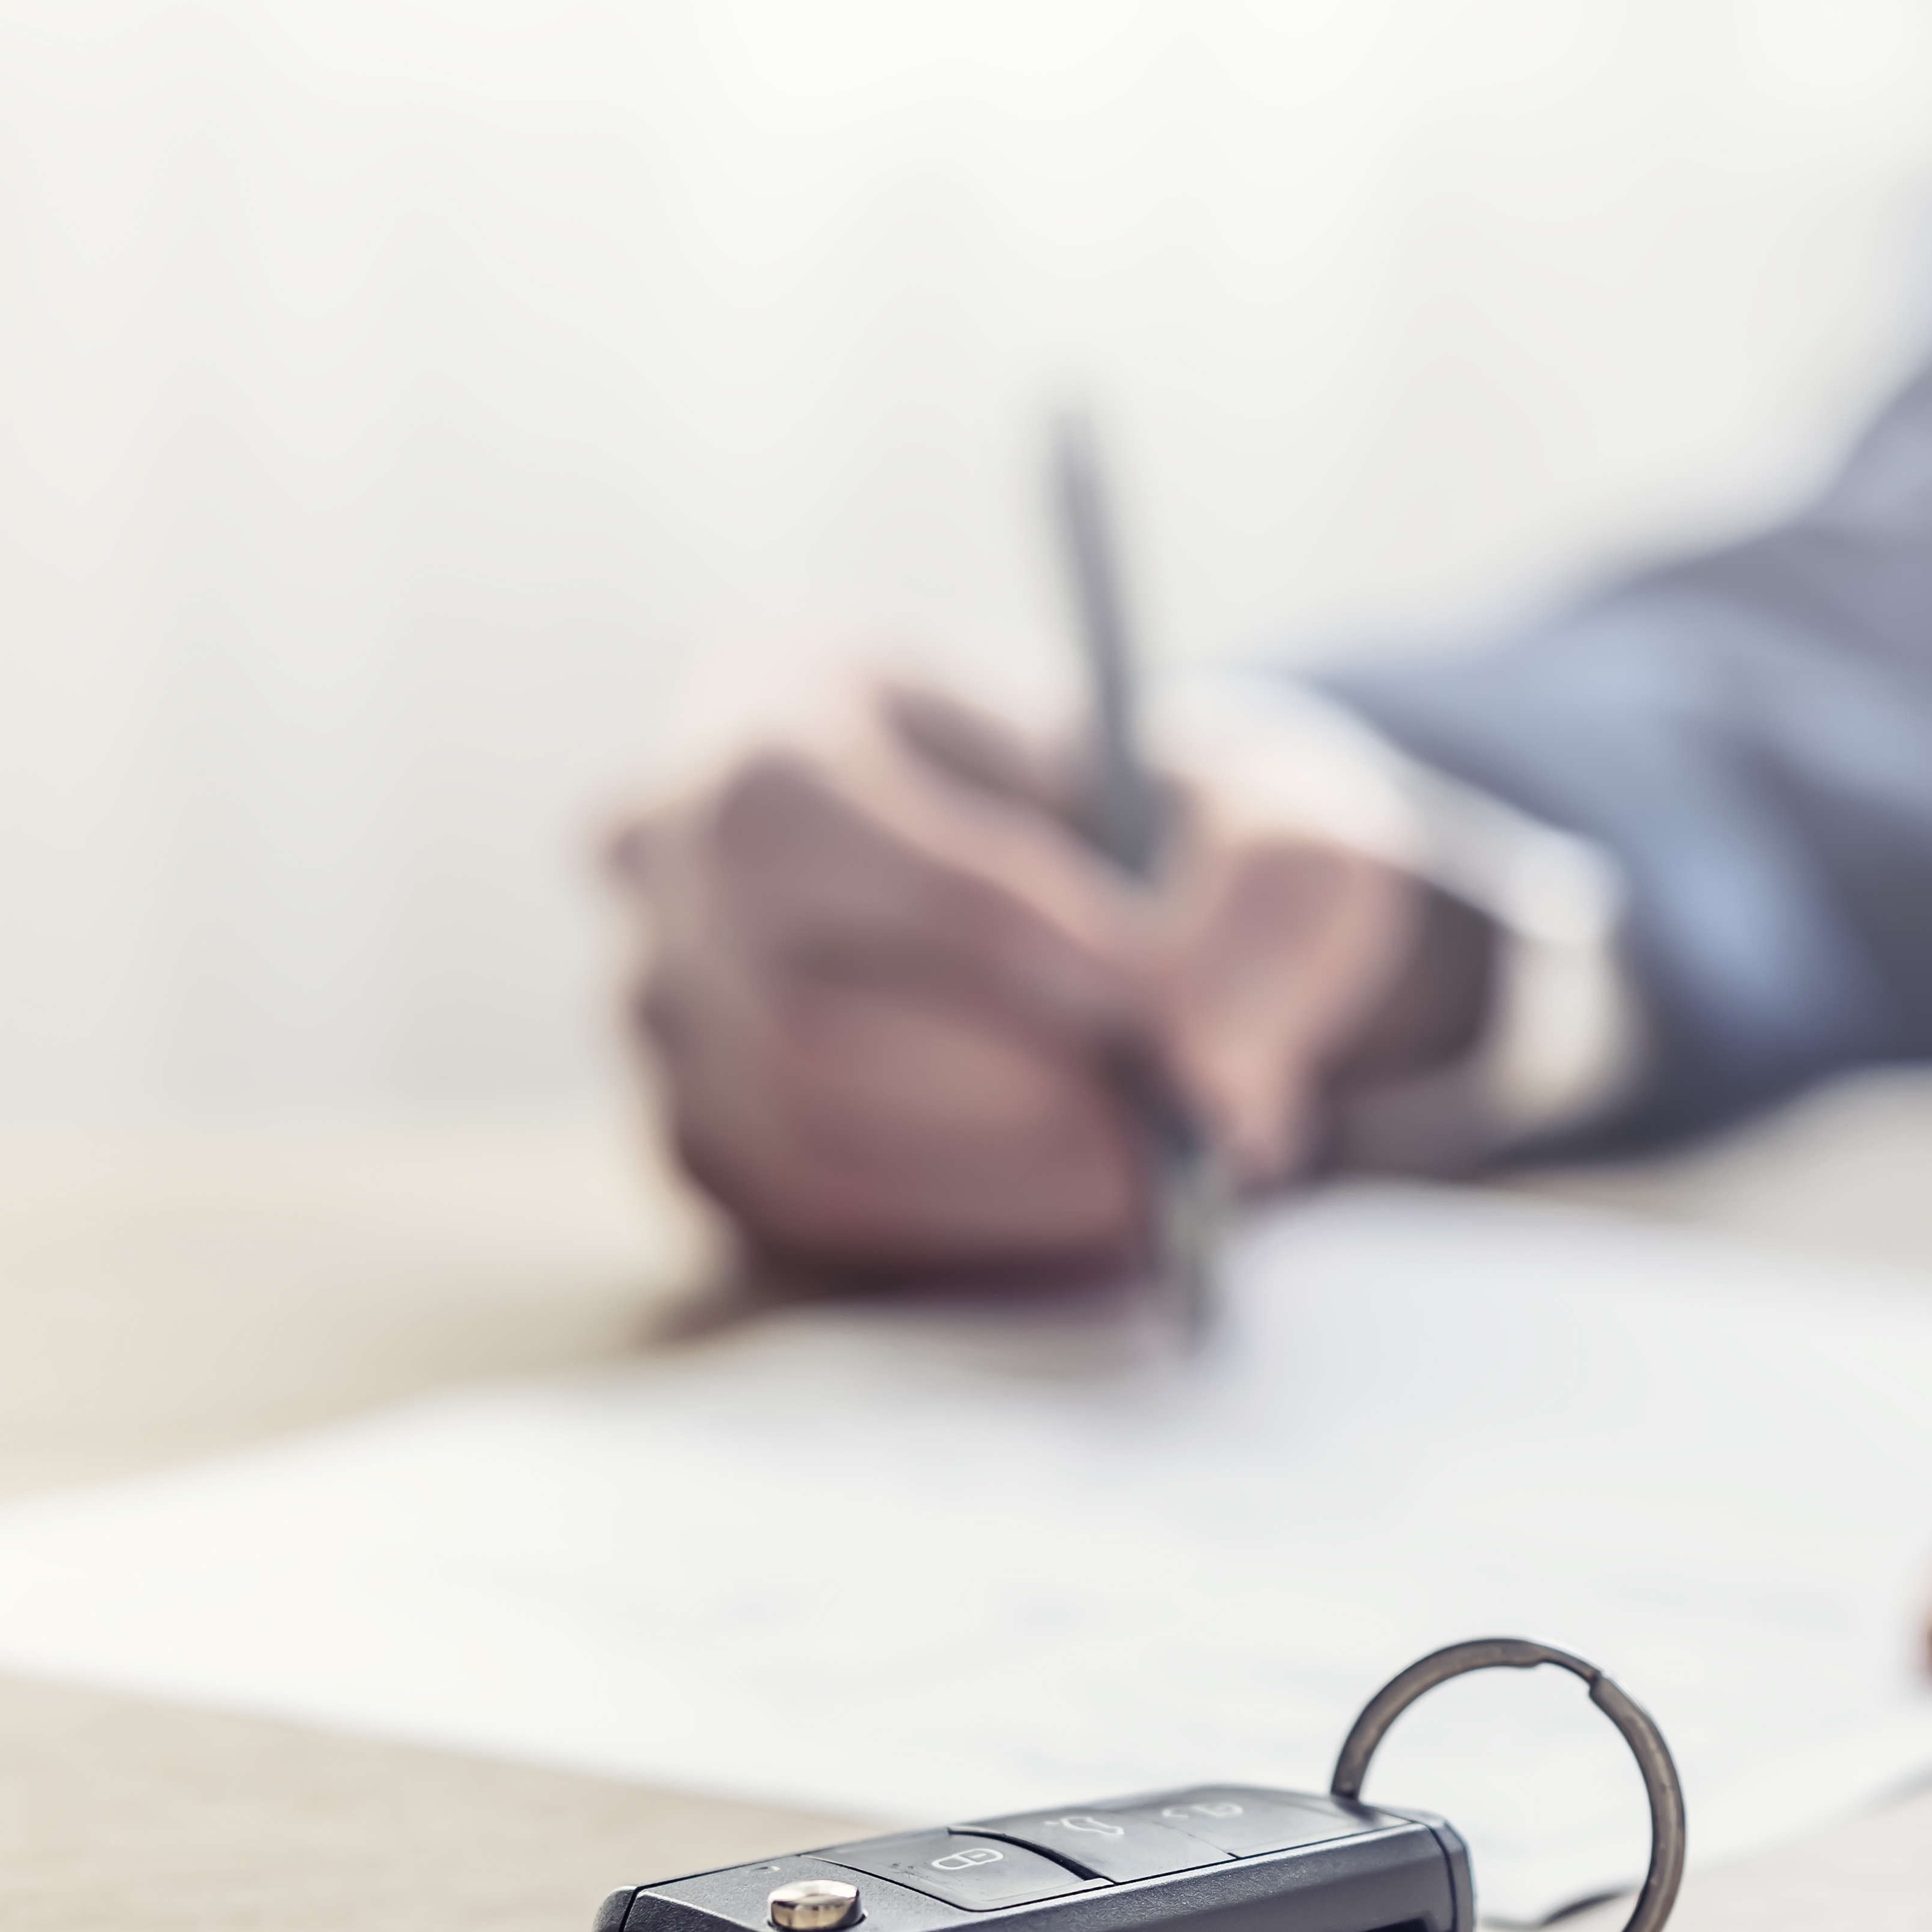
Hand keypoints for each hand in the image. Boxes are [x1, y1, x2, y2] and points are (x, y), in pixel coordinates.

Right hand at [605, 654, 1438, 1274]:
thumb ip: (1262, 917)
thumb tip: (1211, 1079)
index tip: (1145, 996)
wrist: (1138, 920)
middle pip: (796, 1012)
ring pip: (806, 1138)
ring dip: (1014, 1173)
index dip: (965, 918)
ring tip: (1176, 1158)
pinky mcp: (715, 1150)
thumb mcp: (1268, 821)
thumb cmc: (1181, 831)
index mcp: (767, 707)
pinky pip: (822, 1222)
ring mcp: (667, 1019)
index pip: (792, 821)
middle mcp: (663, 861)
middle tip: (1197, 1118)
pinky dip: (982, 1224)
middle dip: (1022, 1084)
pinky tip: (1101, 1193)